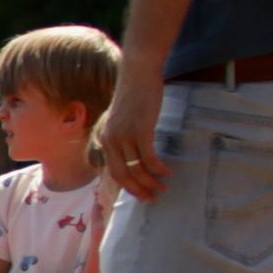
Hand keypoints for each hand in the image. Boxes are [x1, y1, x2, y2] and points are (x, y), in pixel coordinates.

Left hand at [98, 74, 169, 201]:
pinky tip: (168, 172)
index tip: (140, 194)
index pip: (114, 171)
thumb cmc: (133, 96)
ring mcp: (125, 136)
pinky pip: (150, 158)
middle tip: (152, 198)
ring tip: (163, 187)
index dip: (128, 186)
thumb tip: (132, 156)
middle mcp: (111, 140)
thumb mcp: (120, 119)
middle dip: (138, 190)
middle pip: (123, 175)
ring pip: (137, 169)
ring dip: (151, 182)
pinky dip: (159, 168)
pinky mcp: (141, 131)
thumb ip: (122, 137)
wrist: (137, 74)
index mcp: (104, 139)